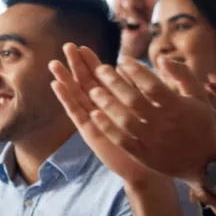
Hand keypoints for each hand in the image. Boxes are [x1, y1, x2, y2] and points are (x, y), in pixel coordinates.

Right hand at [50, 44, 159, 184]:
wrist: (149, 169)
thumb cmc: (158, 140)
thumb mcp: (160, 108)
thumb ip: (153, 87)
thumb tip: (155, 63)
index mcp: (118, 103)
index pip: (103, 79)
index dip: (93, 63)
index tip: (85, 47)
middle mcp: (104, 111)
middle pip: (88, 83)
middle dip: (78, 65)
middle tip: (68, 46)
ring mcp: (96, 121)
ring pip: (79, 96)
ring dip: (67, 79)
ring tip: (55, 63)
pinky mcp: (91, 133)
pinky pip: (77, 114)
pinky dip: (67, 99)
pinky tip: (57, 85)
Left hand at [62, 49, 215, 184]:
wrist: (205, 161)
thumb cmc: (201, 124)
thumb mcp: (199, 97)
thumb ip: (183, 75)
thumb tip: (162, 59)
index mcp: (178, 107)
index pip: (152, 85)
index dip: (136, 71)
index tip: (123, 60)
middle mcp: (163, 123)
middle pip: (133, 100)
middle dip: (114, 83)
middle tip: (100, 69)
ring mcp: (152, 141)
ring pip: (124, 119)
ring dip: (106, 103)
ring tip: (93, 90)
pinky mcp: (144, 155)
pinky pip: (121, 140)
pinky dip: (107, 127)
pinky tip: (95, 115)